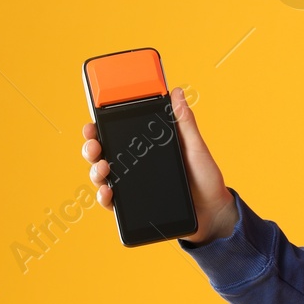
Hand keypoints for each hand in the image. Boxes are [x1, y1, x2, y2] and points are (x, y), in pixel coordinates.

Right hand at [81, 86, 237, 245]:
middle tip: (94, 145)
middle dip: (91, 147)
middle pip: (102, 153)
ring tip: (103, 168)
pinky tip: (108, 192)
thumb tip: (178, 92)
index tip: (93, 122)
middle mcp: (135, 165)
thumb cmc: (205, 177)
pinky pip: (111, 202)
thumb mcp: (195, 147)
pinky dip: (104, 196)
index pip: (117, 133)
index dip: (100, 127)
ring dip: (95, 170)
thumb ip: (184, 122)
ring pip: (102, 176)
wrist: (213, 211)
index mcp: (147, 147)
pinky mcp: (133, 206)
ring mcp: (132, 185)